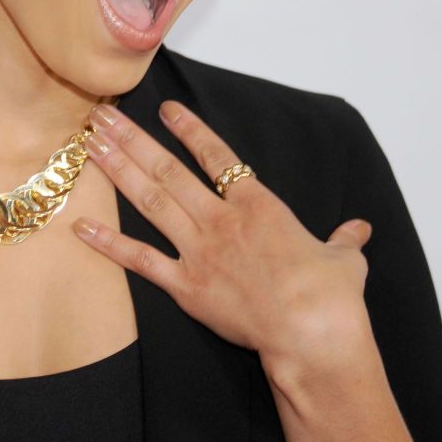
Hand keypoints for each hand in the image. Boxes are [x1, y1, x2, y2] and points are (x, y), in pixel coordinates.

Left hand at [73, 101, 372, 370]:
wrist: (313, 333)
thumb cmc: (330, 295)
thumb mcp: (344, 259)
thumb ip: (342, 240)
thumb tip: (358, 230)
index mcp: (258, 205)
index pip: (216, 156)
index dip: (188, 130)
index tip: (164, 109)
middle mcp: (221, 220)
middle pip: (168, 170)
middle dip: (132, 140)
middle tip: (102, 117)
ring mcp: (199, 251)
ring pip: (150, 202)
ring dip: (118, 171)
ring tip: (91, 146)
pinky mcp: (187, 286)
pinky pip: (141, 260)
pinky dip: (110, 243)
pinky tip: (82, 225)